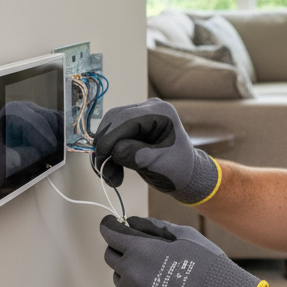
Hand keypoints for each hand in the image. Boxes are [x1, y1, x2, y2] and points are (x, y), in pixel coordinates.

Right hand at [92, 99, 220, 204]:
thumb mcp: (158, 164)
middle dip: (105, 146)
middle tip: (102, 170)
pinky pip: (112, 138)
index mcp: (161, 112)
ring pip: (110, 130)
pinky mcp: (132, 129)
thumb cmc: (178, 169)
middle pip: (114, 121)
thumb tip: (112, 150)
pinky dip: (109, 156)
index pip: (128, 118)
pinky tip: (112, 173)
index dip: (111, 136)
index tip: (101, 156)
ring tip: (110, 178)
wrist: (185, 175)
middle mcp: (149, 109)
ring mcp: (139, 117)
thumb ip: (135, 155)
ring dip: (105, 154)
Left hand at [100, 215, 265, 286]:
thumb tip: (136, 222)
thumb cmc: (206, 264)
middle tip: (137, 249)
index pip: (110, 234)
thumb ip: (156, 226)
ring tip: (154, 273)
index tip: (112, 224)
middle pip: (110, 257)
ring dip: (129, 273)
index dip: (110, 226)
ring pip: (120, 281)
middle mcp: (131, 274)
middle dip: (120, 249)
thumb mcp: (185, 235)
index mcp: (140, 251)